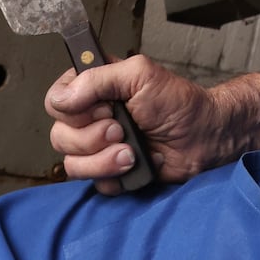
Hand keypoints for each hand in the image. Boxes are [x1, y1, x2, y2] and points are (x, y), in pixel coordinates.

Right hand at [45, 55, 221, 194]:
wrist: (203, 137)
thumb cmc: (177, 102)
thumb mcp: (140, 74)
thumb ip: (98, 79)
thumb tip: (62, 98)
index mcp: (93, 90)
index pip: (55, 101)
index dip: (74, 110)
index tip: (104, 106)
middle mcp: (91, 119)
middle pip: (59, 137)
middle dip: (92, 137)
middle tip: (122, 129)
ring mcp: (99, 149)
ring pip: (72, 165)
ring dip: (104, 159)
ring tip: (132, 151)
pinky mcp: (111, 174)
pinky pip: (95, 185)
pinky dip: (115, 176)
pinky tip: (136, 165)